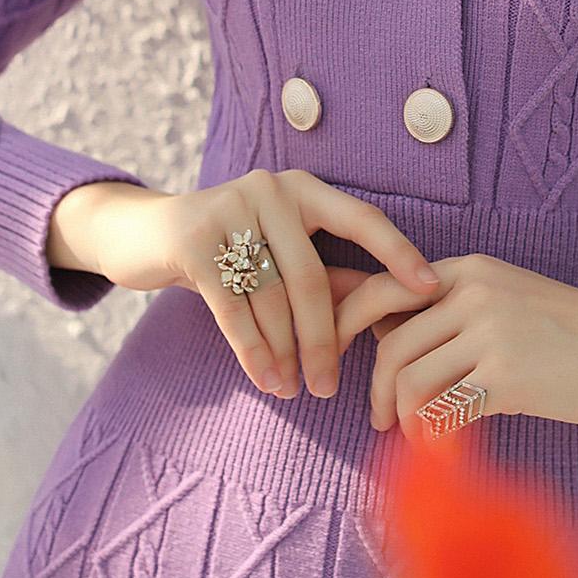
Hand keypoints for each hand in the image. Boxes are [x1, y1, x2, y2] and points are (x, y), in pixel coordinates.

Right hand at [83, 169, 440, 400]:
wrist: (145, 234)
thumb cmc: (230, 249)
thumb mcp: (278, 251)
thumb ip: (326, 273)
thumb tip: (391, 312)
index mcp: (304, 188)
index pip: (362, 219)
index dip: (398, 254)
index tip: (432, 289)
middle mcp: (271, 188)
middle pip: (311, 277)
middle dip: (324, 339)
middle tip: (330, 386)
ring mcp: (229, 208)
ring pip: (271, 298)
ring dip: (285, 353)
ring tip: (294, 389)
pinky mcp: (194, 238)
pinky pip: (233, 307)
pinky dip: (252, 350)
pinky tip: (266, 379)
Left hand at [333, 253, 577, 440]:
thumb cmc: (562, 332)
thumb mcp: (503, 298)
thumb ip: (448, 311)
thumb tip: (383, 337)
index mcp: (466, 270)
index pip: (381, 290)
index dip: (344, 324)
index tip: (331, 356)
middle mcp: (473, 293)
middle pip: (390, 345)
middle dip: (375, 389)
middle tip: (380, 417)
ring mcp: (491, 333)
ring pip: (410, 380)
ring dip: (403, 418)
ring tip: (415, 435)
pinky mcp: (508, 376)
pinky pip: (444, 410)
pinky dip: (431, 436)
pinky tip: (441, 446)